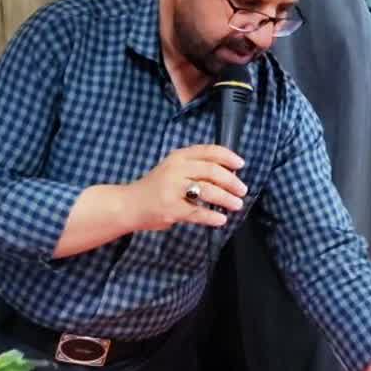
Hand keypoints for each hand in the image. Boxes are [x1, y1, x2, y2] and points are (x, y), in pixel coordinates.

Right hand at [124, 144, 246, 231]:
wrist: (128, 205)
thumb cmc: (154, 188)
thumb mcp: (172, 169)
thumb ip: (194, 168)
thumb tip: (227, 174)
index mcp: (179, 157)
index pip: (209, 151)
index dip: (228, 157)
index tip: (240, 164)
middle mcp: (176, 169)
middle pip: (212, 171)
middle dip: (231, 181)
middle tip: (242, 190)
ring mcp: (173, 189)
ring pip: (208, 191)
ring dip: (226, 198)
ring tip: (237, 204)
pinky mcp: (171, 209)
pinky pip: (197, 212)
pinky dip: (212, 216)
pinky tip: (221, 219)